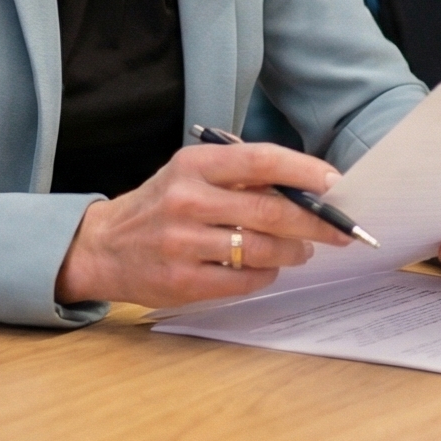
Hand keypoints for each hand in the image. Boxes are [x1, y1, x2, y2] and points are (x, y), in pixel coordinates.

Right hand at [54, 142, 351, 307]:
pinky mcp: (182, 281)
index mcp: (193, 165)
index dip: (304, 171)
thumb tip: (305, 187)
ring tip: (301, 250)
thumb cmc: (160, 206)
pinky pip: (244, 280)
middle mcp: (187, 200)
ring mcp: (182, 243)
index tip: (335, 183)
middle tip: (337, 230)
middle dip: (313, 222)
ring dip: (293, 251)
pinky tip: (267, 268)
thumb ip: (239, 177)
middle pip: (269, 210)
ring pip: (261, 248)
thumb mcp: (190, 176)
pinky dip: (266, 274)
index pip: (261, 160)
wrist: (103, 247)